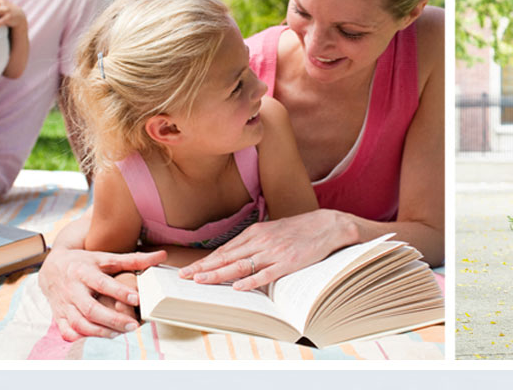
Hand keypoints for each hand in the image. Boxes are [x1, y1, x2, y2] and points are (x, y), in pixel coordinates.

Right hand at [38, 246, 166, 340]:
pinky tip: (98, 339)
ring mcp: (64, 305)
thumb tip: (162, 255)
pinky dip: (81, 338)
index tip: (137, 299)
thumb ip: (134, 259)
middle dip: (112, 319)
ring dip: (100, 332)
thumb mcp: (106, 257)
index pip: (102, 283)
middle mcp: (72, 289)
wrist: (52, 268)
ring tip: (121, 334)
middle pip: (90, 308)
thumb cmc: (85, 262)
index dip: (119, 292)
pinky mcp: (59, 316)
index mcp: (84, 272)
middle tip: (133, 326)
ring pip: (79, 323)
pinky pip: (67, 331)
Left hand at [179, 210, 351, 290]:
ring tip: (200, 280)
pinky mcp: (288, 262)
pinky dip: (251, 280)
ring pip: (241, 265)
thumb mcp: (273, 230)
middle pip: (227, 257)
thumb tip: (234, 256)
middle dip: (204, 267)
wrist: (328, 225)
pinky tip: (238, 286)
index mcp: (256, 232)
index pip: (225, 250)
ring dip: (218, 274)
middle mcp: (261, 241)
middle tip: (184, 276)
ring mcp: (274, 252)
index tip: (188, 269)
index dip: (205, 261)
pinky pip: (266, 273)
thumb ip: (254, 242)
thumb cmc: (300, 230)